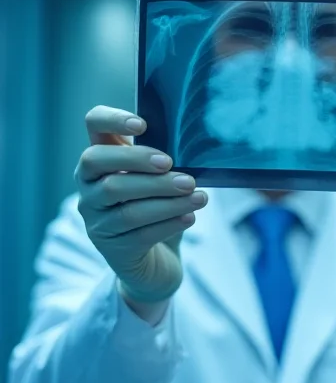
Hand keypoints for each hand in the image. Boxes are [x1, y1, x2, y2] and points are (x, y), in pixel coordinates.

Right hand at [75, 106, 207, 306]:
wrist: (154, 263)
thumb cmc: (158, 208)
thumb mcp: (158, 180)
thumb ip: (164, 161)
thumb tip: (192, 149)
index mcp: (101, 159)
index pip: (93, 124)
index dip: (112, 119)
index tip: (143, 125)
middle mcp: (88, 187)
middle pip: (98, 163)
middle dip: (137, 161)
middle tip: (173, 165)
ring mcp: (96, 220)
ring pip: (125, 205)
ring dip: (166, 199)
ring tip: (198, 196)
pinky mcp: (112, 249)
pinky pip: (140, 234)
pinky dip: (169, 224)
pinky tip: (190, 217)